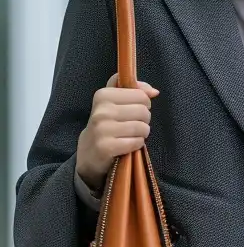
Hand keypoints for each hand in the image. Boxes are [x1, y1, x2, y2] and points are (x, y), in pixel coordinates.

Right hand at [76, 76, 156, 191]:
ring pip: (143, 126)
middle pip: (145, 110)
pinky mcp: (105, 148)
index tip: (130, 111)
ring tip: (126, 138)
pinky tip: (124, 149)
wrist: (87, 158)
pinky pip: (136, 142)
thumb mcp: (114, 102)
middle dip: (142, 120)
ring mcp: (101, 130)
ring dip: (140, 134)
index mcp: (103, 94)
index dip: (142, 104)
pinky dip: (135, 146)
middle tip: (128, 128)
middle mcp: (100, 110)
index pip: (142, 94)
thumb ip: (133, 88)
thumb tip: (154, 90)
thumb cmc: (106, 126)